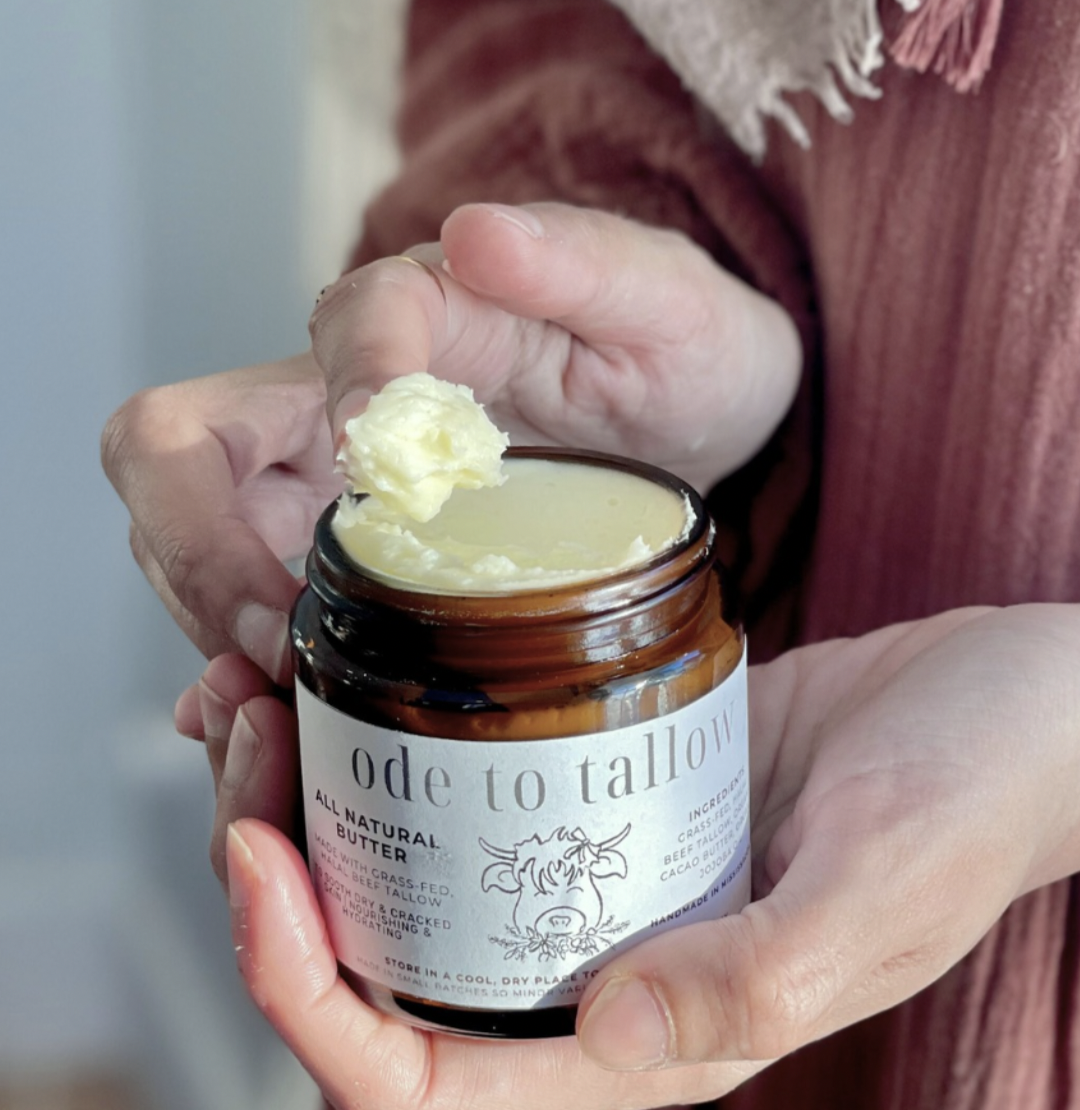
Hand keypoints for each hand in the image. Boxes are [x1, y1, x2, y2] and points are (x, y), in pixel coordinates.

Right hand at [102, 202, 800, 682]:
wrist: (693, 425)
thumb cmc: (679, 352)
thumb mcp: (661, 302)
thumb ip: (579, 262)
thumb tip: (475, 233)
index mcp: (426, 313)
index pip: (347, 323)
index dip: (344, 393)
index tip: (379, 479)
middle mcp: (340, 392)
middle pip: (186, 444)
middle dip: (200, 544)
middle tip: (274, 639)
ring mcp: (323, 476)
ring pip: (190, 531)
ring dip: (210, 616)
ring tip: (283, 693)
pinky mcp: (335, 545)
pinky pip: (243, 594)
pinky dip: (237, 655)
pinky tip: (273, 707)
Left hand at [197, 604, 1079, 1109]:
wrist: (1033, 702)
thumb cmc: (983, 796)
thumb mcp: (884, 886)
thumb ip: (760, 973)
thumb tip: (606, 1029)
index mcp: (655, 1030)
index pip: (423, 1080)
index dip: (309, 1000)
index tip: (259, 862)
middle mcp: (606, 960)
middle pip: (379, 965)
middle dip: (275, 872)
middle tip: (237, 733)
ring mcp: (603, 863)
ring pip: (406, 867)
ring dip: (309, 794)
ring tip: (256, 686)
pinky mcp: (615, 776)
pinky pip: (466, 776)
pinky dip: (386, 731)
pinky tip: (350, 654)